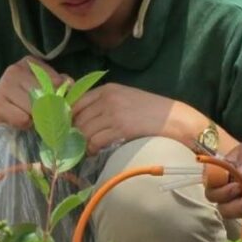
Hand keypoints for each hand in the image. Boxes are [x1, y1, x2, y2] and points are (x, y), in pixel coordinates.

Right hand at [0, 57, 68, 130]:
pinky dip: (24, 124)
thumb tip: (70, 85)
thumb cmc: (21, 98)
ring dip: (35, 118)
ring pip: (35, 108)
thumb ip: (58, 84)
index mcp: (30, 62)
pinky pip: (22, 119)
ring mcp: (4, 85)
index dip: (59, 96)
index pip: (57, 81)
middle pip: (46, 95)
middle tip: (41, 114)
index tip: (54, 102)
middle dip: (48, 109)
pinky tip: (17, 119)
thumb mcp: (40, 87)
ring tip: (27, 115)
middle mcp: (15, 69)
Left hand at [71, 83, 200, 153]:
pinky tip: (95, 152)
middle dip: (73, 132)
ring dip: (82, 142)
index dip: (68, 116)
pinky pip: (95, 140)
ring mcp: (113, 112)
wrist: (174, 119)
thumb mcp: (126, 98)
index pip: (76, 101)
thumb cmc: (152, 110)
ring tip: (85, 149)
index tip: (67, 127)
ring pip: (84, 130)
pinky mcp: (120, 127)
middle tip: (74, 142)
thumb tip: (83, 119)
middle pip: (78, 117)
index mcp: (108, 89)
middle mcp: (107, 98)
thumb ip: (106, 103)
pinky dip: (91, 148)